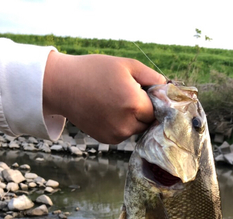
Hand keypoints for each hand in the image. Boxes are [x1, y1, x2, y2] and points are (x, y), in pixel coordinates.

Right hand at [43, 52, 165, 143]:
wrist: (62, 85)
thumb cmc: (95, 70)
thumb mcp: (127, 65)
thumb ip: (153, 78)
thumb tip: (170, 90)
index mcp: (134, 104)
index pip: (158, 111)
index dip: (154, 102)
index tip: (146, 92)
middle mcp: (127, 124)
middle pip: (149, 122)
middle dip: (144, 111)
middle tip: (129, 94)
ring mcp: (116, 135)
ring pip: (137, 129)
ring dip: (133, 118)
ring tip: (116, 101)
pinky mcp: (107, 140)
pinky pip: (124, 134)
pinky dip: (121, 124)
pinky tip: (108, 111)